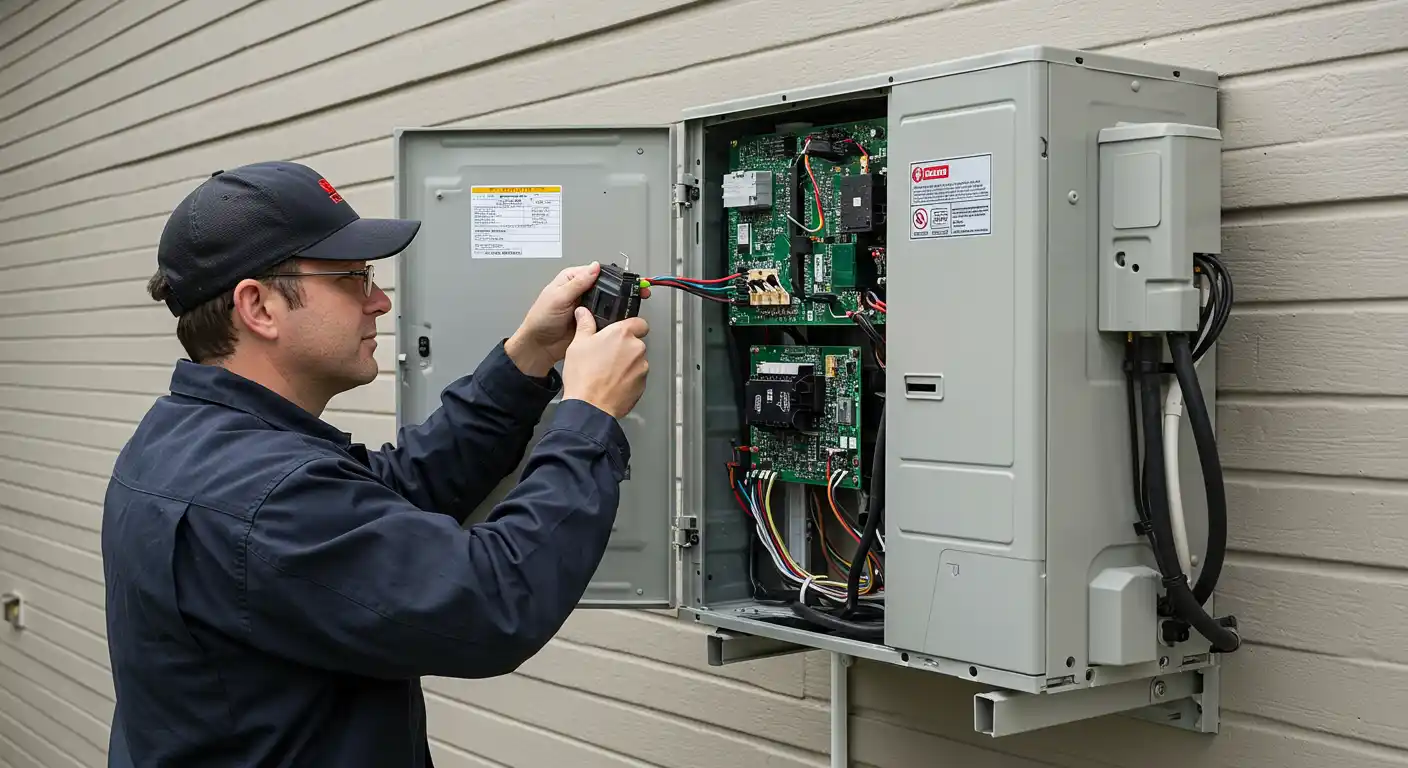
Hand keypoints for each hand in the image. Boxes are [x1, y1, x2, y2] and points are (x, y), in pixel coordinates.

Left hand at [506, 262, 650, 377]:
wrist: (540, 346)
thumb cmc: (541, 319)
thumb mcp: (558, 297)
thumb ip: (577, 283)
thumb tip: (594, 267)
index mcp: (572, 280)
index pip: (597, 272)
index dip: (614, 275)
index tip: (628, 280)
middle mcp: (582, 292)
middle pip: (607, 286)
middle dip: (622, 289)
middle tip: (637, 292)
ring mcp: (588, 307)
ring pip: (609, 302)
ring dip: (620, 304)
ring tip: (633, 305)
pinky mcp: (592, 321)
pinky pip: (607, 318)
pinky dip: (615, 318)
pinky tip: (622, 319)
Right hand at [562, 307, 648, 417]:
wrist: (590, 407)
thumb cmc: (584, 377)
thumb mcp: (577, 344)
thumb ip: (585, 325)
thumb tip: (584, 314)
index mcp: (622, 334)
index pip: (639, 322)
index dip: (631, 326)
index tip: (623, 331)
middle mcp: (636, 349)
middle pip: (635, 343)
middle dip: (624, 348)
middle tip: (606, 355)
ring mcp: (642, 367)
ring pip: (636, 361)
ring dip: (626, 364)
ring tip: (606, 372)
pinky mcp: (642, 384)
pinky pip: (637, 377)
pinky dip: (627, 379)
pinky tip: (612, 382)